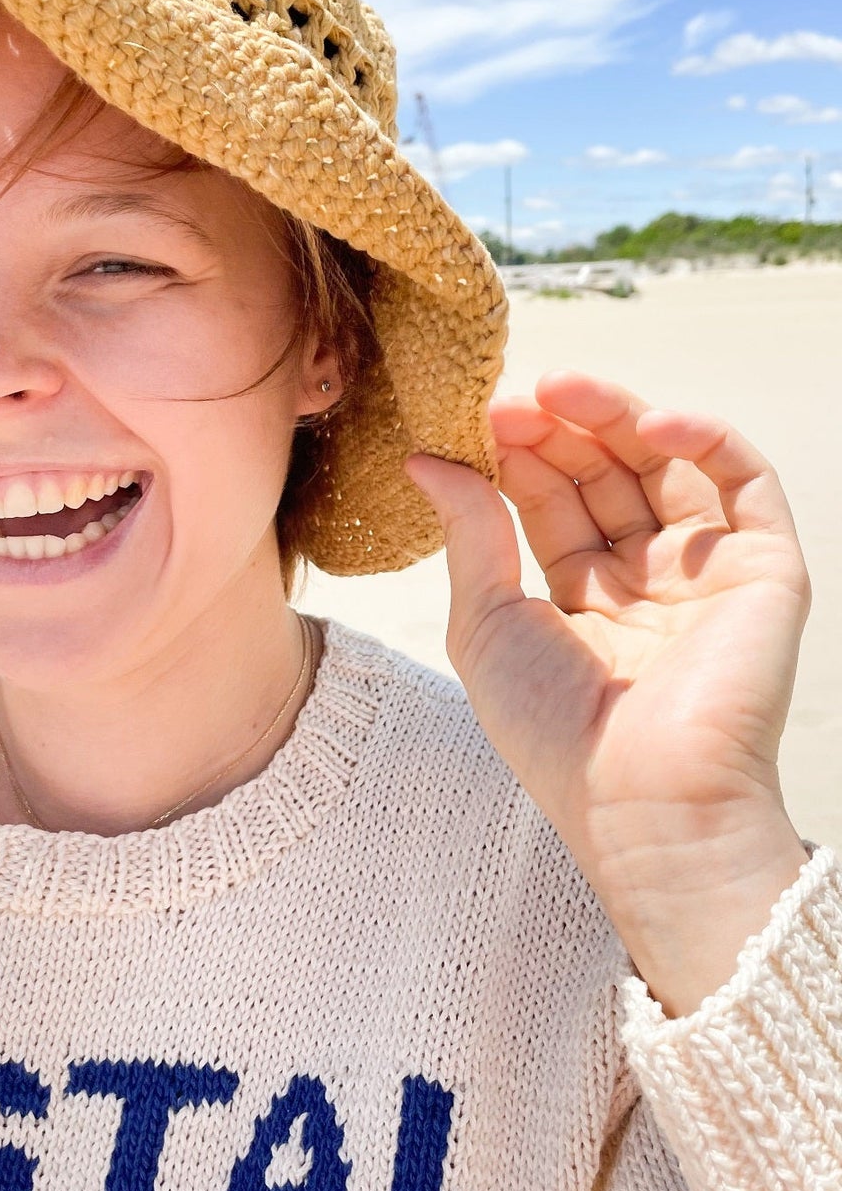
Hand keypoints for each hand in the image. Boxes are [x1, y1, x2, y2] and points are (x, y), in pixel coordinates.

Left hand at [406, 370, 810, 1014]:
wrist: (641, 803)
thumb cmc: (555, 736)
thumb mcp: (486, 626)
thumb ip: (468, 535)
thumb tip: (425, 459)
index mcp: (583, 600)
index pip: (553, 502)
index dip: (521, 454)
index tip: (480, 414)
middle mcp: (648, 581)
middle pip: (607, 475)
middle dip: (562, 428)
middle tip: (516, 394)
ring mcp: (707, 572)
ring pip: (667, 465)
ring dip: (619, 417)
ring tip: (562, 387)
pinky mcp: (764, 570)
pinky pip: (744, 482)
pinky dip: (705, 437)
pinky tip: (650, 420)